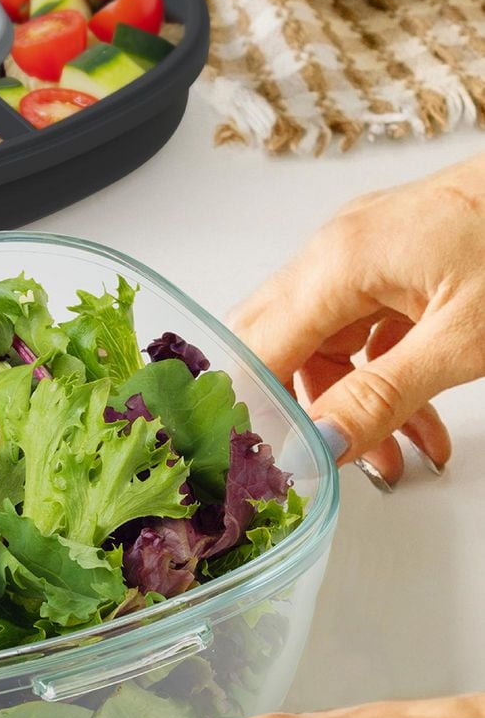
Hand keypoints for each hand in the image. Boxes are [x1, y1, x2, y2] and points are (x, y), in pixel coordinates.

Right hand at [227, 154, 484, 485]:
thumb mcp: (462, 340)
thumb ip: (384, 397)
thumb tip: (318, 445)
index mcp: (335, 263)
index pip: (256, 350)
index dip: (255, 412)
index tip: (272, 466)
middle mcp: (334, 251)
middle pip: (277, 343)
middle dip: (301, 412)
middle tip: (324, 465)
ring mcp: (362, 251)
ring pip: (324, 341)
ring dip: (350, 401)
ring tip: (400, 457)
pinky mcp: (393, 258)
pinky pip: (362, 326)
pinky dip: (380, 373)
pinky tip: (419, 416)